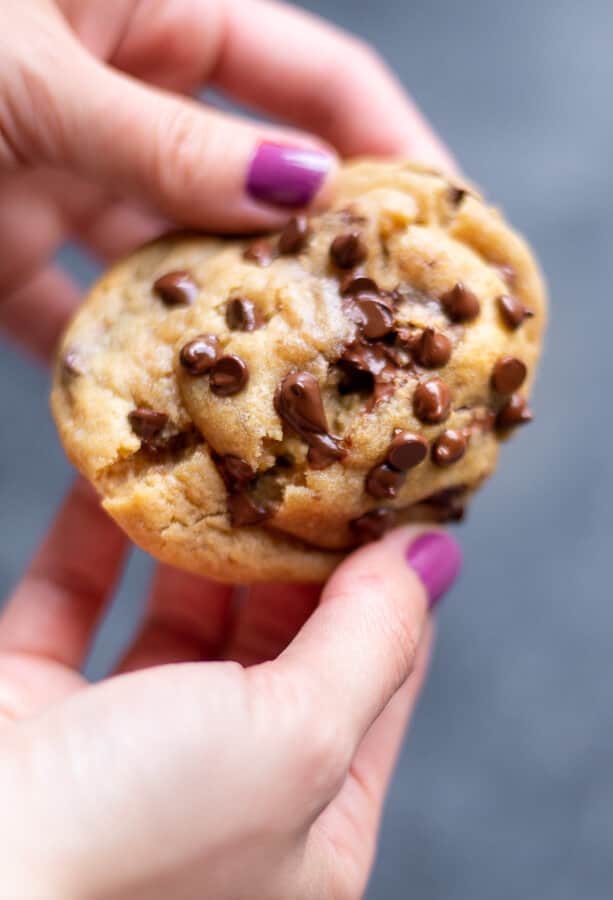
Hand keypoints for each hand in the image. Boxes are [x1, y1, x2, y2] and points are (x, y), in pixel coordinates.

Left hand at [0, 0, 452, 361]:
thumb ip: (168, 143)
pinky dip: (116, 362)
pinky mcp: (14, 252)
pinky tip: (165, 406)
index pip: (312, 78)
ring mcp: (73, 179)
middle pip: (255, 183)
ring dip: (225, 319)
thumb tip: (298, 190)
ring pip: (177, 260)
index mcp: (151, 16)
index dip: (388, 144)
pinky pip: (83, 318)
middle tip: (381, 322)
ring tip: (289, 381)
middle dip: (316, 248)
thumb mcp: (37, 77)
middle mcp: (125, 102)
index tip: (443, 221)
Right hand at [0, 480, 459, 897]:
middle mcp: (221, 792)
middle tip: (305, 458)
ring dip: (196, 533)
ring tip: (224, 451)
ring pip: (177, 616)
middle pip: (277, 640)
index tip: (392, 498)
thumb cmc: (136, 838)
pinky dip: (96, 536)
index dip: (391, 587)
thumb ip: (372, 640)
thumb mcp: (296, 741)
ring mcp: (123, 748)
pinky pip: (75, 601)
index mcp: (308, 828)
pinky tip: (120, 474)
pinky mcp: (35, 708)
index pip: (378, 682)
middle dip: (292, 547)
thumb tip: (435, 555)